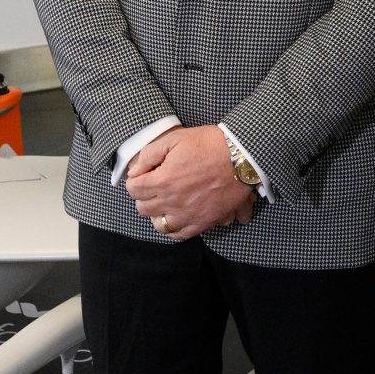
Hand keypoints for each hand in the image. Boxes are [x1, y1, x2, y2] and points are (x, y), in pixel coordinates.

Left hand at [126, 125, 256, 239]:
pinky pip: (180, 234)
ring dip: (157, 214)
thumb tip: (134, 172)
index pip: (133, 189)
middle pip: (143, 208)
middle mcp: (172, 201)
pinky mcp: (203, 222)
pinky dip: (174, 228)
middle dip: (143, 196)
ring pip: (159, 225)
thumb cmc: (209, 144)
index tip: (143, 175)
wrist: (241, 156)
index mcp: (163, 180)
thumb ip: (149, 155)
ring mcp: (188, 214)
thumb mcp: (175, 139)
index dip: (135, 181)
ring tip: (164, 203)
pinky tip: (176, 217)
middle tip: (153, 187)